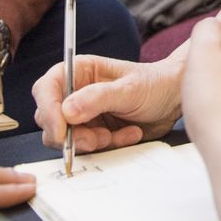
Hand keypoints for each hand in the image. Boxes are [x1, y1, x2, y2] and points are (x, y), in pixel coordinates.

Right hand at [33, 55, 183, 152]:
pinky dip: (108, 146)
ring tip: (116, 134)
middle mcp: (75, 93)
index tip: (61, 130)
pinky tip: (130, 134)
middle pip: (49, 119)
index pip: (46, 90)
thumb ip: (98, 98)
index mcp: (78, 72)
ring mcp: (82, 115)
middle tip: (99, 138)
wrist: (174, 99)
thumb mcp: (129, 89)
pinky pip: (87, 148)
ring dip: (91, 142)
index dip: (48, 111)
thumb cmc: (154, 84)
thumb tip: (67, 111)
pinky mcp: (93, 132)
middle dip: (71, 134)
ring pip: (65, 138)